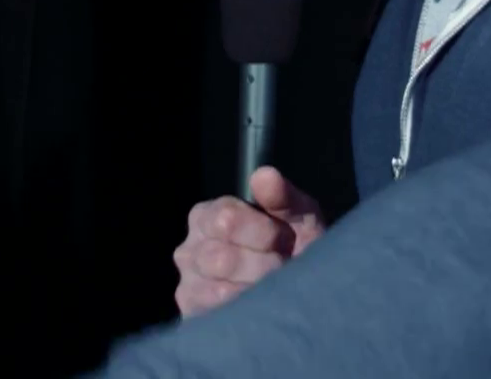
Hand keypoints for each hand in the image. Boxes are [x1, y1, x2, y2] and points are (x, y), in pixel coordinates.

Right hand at [172, 166, 323, 316]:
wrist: (302, 289)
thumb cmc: (296, 244)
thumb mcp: (299, 215)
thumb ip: (282, 196)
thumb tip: (265, 176)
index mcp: (207, 215)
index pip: (226, 219)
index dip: (263, 232)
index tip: (283, 237)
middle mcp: (189, 248)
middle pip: (221, 257)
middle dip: (264, 263)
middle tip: (281, 264)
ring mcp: (188, 283)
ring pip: (220, 289)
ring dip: (258, 288)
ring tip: (273, 285)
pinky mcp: (194, 315)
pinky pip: (217, 314)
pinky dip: (245, 308)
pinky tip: (259, 303)